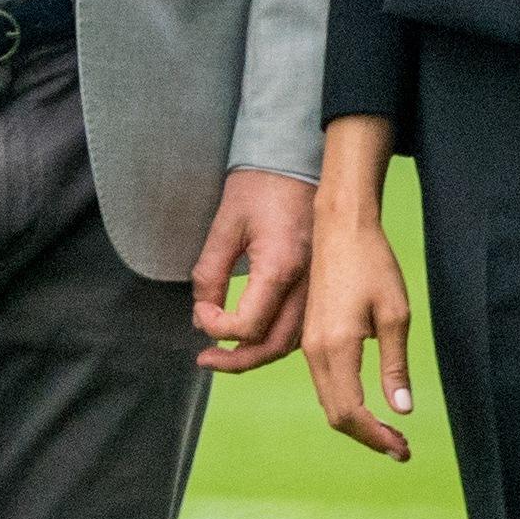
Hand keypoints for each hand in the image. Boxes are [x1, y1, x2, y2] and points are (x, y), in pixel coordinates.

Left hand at [192, 171, 314, 373]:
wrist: (296, 158)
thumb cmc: (260, 185)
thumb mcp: (226, 224)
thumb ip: (210, 273)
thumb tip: (201, 317)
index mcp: (281, 268)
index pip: (248, 327)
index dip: (216, 328)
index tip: (200, 311)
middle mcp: (306, 284)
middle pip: (274, 346)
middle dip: (237, 360)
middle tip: (206, 359)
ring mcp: (318, 286)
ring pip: (291, 342)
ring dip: (257, 354)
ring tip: (226, 354)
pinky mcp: (320, 283)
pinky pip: (301, 325)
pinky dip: (276, 339)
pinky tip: (255, 336)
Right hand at [302, 203, 414, 461]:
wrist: (340, 225)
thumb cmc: (372, 263)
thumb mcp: (395, 313)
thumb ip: (395, 365)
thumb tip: (402, 409)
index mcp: (336, 346)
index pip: (351, 413)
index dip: (376, 438)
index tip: (403, 449)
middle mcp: (315, 350)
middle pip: (335, 414)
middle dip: (367, 437)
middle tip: (401, 447)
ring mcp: (309, 343)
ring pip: (328, 401)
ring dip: (356, 422)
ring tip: (390, 430)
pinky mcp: (310, 335)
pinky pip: (324, 383)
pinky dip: (345, 402)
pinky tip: (369, 402)